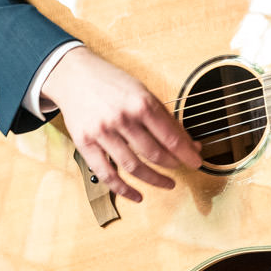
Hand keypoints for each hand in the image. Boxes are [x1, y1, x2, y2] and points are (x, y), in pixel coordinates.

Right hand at [41, 46, 203, 202]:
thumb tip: (187, 141)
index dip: (187, 153)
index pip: (170, 136)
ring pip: (134, 167)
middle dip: (173, 165)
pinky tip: (137, 194)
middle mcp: (122, 118)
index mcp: (140, 102)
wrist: (73, 75)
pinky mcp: (85, 144)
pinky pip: (107, 174)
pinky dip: (123, 189)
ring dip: (155, 180)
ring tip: (167, 184)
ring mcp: (102, 132)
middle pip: (155, 153)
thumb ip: (162, 116)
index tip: (196, 161)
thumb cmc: (110, 82)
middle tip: (182, 169)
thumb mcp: (141, 90)